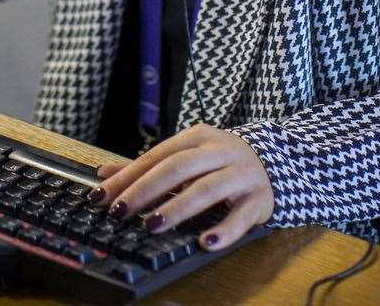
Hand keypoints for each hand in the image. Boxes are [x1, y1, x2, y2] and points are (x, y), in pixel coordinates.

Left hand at [89, 125, 273, 249]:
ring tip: (152, 225)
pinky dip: (223, 230)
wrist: (277, 162)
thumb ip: (147, 166)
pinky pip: (241, 216)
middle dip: (145, 190)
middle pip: (177, 168)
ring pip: (207, 189)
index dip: (127, 177)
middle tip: (120, 212)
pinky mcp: (260, 199)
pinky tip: (205, 242)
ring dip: (177, 207)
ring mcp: (241, 174)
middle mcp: (219, 151)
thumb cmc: (221, 163)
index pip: (156, 156)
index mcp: (197, 138)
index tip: (102, 197)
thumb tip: (104, 173)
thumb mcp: (187, 156)